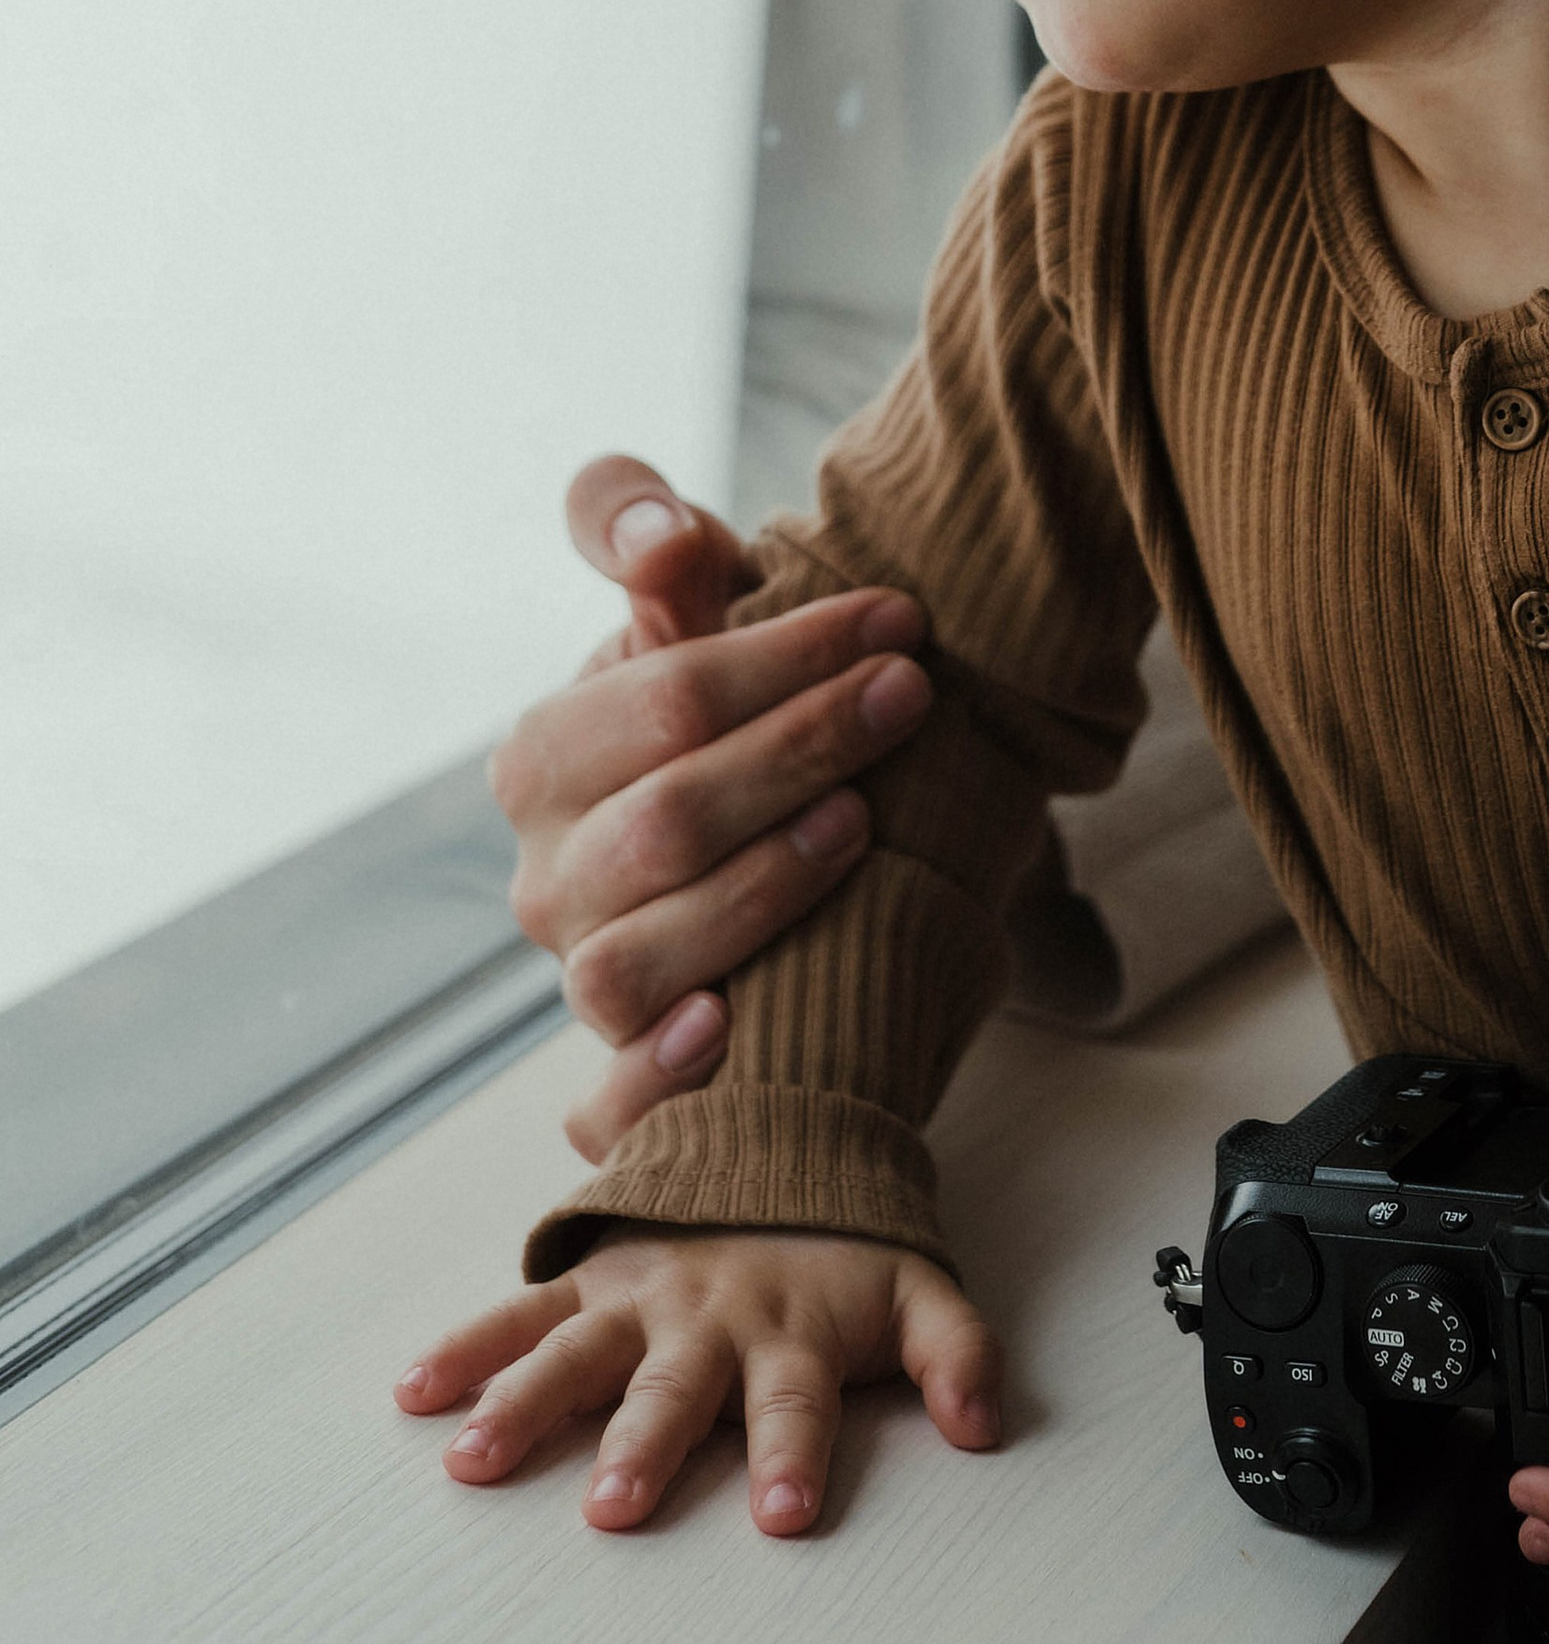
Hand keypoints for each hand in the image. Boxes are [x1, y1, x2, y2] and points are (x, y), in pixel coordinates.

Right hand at [394, 1227, 998, 1534]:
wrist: (791, 1119)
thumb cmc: (848, 1237)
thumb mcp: (918, 1284)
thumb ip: (958, 1352)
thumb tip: (985, 1425)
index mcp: (791, 1330)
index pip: (799, 1406)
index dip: (795, 1455)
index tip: (783, 1515)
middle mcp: (709, 1316)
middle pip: (674, 1392)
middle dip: (646, 1447)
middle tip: (614, 1509)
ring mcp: (641, 1294)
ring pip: (576, 1352)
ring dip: (527, 1404)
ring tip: (475, 1457)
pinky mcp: (592, 1276)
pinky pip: (521, 1311)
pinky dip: (466, 1345)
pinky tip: (415, 1389)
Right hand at [490, 453, 936, 1158]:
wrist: (772, 825)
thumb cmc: (730, 701)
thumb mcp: (695, 605)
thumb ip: (649, 539)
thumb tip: (659, 538)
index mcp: (545, 758)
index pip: (664, 703)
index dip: (783, 656)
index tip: (894, 620)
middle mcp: (548, 879)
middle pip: (665, 823)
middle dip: (797, 750)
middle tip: (909, 695)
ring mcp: (583, 980)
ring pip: (635, 960)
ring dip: (756, 893)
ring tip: (860, 824)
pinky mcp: (622, 1078)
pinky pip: (609, 1105)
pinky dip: (658, 1076)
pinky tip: (730, 1028)